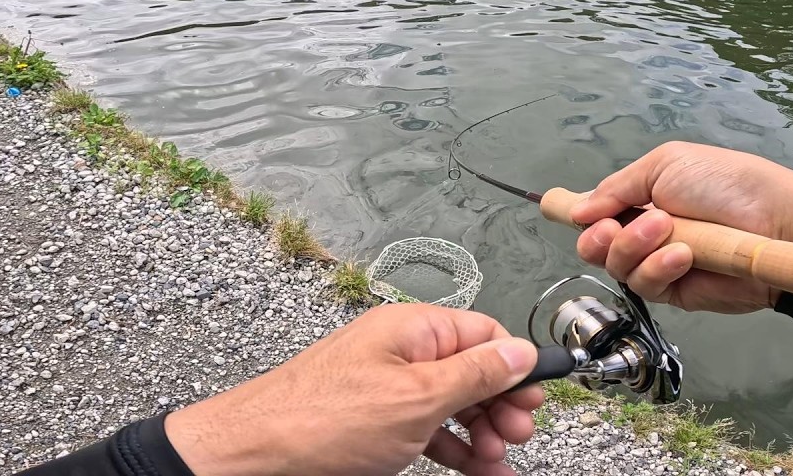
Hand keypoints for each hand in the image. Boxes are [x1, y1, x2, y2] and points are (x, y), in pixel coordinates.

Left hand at [164, 303, 540, 475]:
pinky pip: (427, 430)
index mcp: (413, 330)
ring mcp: (387, 389)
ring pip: (452, 406)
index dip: (516, 364)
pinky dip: (453, 449)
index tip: (537, 397)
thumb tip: (520, 352)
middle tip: (517, 436)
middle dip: (501, 405)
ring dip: (482, 434)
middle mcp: (401, 353)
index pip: (483, 333)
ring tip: (496, 462)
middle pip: (472, 371)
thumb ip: (475, 375)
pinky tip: (474, 469)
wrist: (254, 457)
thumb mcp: (417, 399)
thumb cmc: (320, 420)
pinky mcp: (374, 424)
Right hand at [572, 142, 792, 313]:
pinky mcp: (676, 292)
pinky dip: (659, 267)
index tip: (554, 209)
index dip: (574, 212)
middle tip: (612, 227)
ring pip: (616, 267)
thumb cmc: (726, 183)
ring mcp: (658, 264)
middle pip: (593, 246)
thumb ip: (617, 188)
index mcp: (639, 198)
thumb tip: (574, 211)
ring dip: (633, 247)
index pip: (594, 210)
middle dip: (597, 236)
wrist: (776, 221)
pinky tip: (683, 255)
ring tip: (668, 231)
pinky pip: (647, 286)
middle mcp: (642, 233)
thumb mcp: (666, 165)